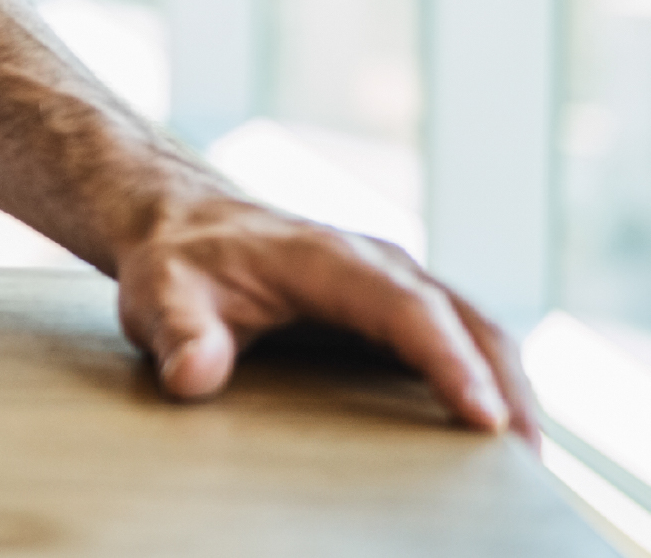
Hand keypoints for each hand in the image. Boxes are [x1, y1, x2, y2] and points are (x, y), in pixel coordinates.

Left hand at [113, 193, 535, 437]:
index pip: (405, 307)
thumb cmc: (178, 262)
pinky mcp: (399, 312)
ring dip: (509, 389)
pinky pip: (462, 343)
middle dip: (503, 385)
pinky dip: (489, 383)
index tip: (480, 415)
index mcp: (328, 258)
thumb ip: (179, 332)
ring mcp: (397, 287)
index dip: (447, 360)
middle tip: (526, 460)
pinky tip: (497, 437)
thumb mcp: (160, 292)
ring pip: (477, 332)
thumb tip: (195, 376)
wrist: (183, 226)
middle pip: (465, 320)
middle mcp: (379, 266)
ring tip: (526, 462)